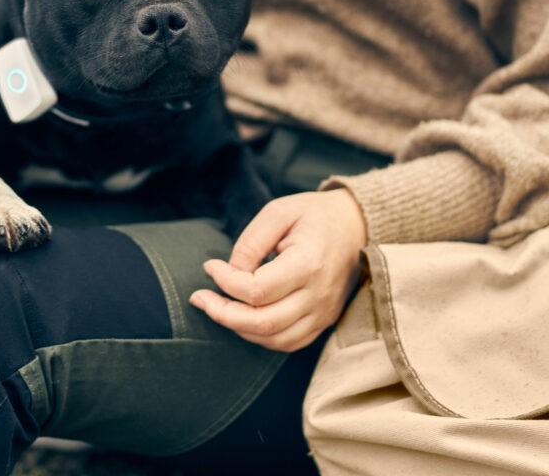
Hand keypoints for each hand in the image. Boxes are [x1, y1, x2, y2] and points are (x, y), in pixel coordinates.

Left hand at [189, 188, 366, 350]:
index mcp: (308, 264)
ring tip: (216, 307)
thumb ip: (251, 241)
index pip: (258, 290)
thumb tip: (229, 271)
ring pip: (275, 339)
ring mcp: (324, 312)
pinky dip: (261, 337)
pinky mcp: (324, 320)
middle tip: (200, 297)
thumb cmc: (314, 215)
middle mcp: (318, 295)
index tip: (210, 266)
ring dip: (239, 329)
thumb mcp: (279, 212)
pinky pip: (289, 342)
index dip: (226, 282)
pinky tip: (242, 318)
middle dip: (223, 314)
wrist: (356, 225)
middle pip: (264, 323)